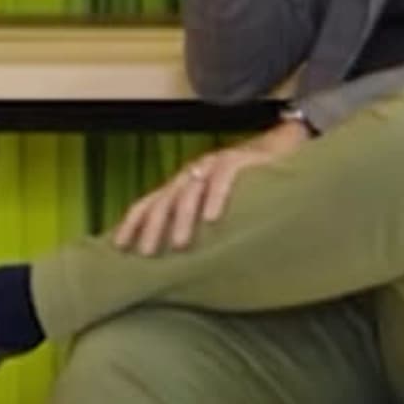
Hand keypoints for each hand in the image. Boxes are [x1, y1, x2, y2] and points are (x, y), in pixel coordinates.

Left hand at [111, 120, 312, 254]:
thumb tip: (177, 255)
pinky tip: (212, 218)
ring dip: (181, 218)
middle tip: (146, 253)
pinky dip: (216, 197)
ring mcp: (214, 164)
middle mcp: (193, 173)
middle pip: (164, 200)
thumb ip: (198, 222)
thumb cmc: (249, 186)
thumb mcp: (217, 204)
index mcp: (183, 184)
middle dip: (152, 227)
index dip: (133, 223)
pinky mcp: (239, 160)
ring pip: (189, 191)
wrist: (283, 148)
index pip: (150, 202)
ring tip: (178, 244)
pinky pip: (223, 178)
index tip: (119, 247)